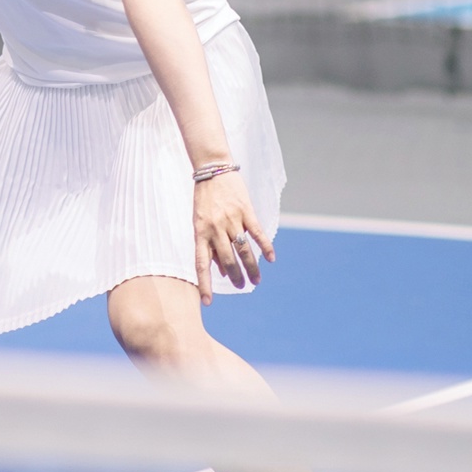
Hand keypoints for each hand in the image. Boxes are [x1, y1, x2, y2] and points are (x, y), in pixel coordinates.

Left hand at [192, 171, 273, 304]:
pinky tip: (272, 259)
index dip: (205, 284)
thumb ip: (209, 244)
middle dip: (235, 277)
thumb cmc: (204, 198)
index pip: (201, 264)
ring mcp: (231, 220)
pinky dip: (266, 247)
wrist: (212, 169)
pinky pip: (257, 233)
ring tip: (256, 281)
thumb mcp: (199, 221)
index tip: (208, 302)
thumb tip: (219, 269)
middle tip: (242, 286)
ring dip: (251, 268)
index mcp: (200, 232)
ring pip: (243, 251)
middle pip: (227, 261)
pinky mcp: (246, 211)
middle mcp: (215, 229)